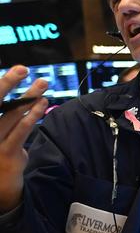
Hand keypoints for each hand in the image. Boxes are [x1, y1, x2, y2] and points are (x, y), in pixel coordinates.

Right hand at [0, 66, 48, 211]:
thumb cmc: (0, 164)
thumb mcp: (2, 143)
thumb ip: (9, 126)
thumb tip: (22, 107)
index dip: (0, 85)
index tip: (14, 70)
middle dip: (7, 83)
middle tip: (22, 68)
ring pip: (9, 115)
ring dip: (28, 98)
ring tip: (42, 84)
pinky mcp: (6, 156)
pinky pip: (20, 132)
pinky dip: (31, 117)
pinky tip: (41, 105)